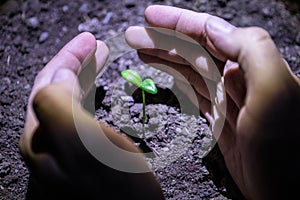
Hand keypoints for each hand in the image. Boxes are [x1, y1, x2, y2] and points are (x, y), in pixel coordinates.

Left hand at [20, 32, 163, 198]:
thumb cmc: (116, 193)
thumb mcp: (85, 146)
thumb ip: (60, 105)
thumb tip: (59, 73)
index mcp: (43, 136)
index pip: (49, 83)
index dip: (69, 57)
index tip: (90, 40)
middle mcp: (48, 142)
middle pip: (57, 89)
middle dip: (77, 63)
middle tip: (97, 46)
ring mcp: (65, 149)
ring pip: (70, 100)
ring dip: (84, 75)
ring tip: (100, 59)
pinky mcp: (83, 154)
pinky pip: (81, 114)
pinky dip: (90, 94)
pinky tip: (97, 91)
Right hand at [125, 5, 299, 198]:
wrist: (287, 190)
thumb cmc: (288, 149)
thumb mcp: (276, 92)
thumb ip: (252, 51)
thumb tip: (215, 29)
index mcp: (251, 66)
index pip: (208, 35)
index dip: (178, 23)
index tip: (151, 18)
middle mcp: (239, 78)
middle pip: (193, 50)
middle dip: (163, 40)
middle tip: (135, 36)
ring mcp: (227, 99)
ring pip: (190, 69)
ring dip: (165, 58)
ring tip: (142, 51)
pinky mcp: (220, 118)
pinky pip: (194, 91)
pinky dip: (177, 80)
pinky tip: (166, 73)